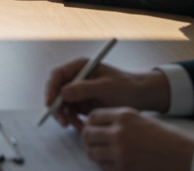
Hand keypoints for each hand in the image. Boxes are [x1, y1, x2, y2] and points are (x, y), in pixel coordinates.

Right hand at [45, 61, 169, 128]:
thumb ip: (84, 89)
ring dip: (68, 116)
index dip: (51, 90)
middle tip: (63, 122)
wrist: (142, 96)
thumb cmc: (127, 86)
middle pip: (58, 91)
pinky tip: (83, 126)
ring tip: (79, 126)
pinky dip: (75, 120)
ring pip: (64, 105)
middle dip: (58, 107)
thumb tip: (62, 92)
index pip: (58, 76)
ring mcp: (81, 91)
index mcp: (81, 67)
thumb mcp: (106, 87)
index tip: (51, 104)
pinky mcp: (85, 103)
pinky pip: (73, 112)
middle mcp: (78, 78)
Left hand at [80, 108, 193, 170]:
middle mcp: (119, 133)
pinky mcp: (124, 169)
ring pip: (92, 152)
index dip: (90, 123)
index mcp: (124, 116)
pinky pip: (103, 167)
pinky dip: (105, 165)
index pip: (93, 116)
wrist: (185, 156)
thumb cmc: (165, 138)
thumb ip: (118, 121)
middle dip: (88, 138)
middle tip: (91, 142)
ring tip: (102, 153)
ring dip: (95, 153)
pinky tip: (114, 163)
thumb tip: (96, 126)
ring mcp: (121, 153)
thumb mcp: (140, 120)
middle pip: (88, 134)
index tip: (92, 128)